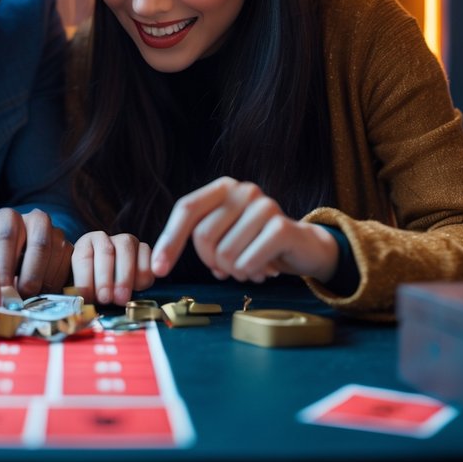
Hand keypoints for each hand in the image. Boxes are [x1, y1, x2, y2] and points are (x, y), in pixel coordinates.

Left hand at [0, 208, 71, 296]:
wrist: (16, 262)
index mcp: (8, 217)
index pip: (6, 236)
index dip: (4, 266)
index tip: (1, 290)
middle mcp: (35, 218)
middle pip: (39, 244)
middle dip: (30, 276)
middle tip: (22, 298)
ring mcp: (56, 231)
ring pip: (57, 255)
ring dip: (45, 282)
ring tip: (31, 302)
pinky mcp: (69, 247)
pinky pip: (68, 264)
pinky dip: (57, 284)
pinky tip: (43, 297)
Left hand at [71, 231, 153, 305]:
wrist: (112, 286)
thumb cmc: (94, 288)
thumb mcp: (83, 289)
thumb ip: (81, 293)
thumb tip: (79, 303)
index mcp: (84, 245)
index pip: (82, 257)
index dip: (84, 278)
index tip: (87, 297)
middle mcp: (104, 239)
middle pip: (105, 251)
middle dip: (105, 279)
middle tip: (105, 299)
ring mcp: (126, 241)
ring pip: (126, 249)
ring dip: (124, 277)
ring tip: (122, 299)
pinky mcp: (144, 249)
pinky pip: (146, 256)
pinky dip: (143, 273)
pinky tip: (138, 289)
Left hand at [150, 177, 339, 283]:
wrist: (304, 246)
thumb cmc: (256, 242)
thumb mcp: (225, 235)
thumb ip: (201, 242)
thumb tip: (163, 263)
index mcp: (223, 188)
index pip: (186, 209)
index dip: (169, 240)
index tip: (158, 269)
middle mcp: (242, 190)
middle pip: (203, 236)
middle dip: (212, 262)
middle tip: (228, 268)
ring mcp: (264, 205)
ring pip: (225, 253)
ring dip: (235, 271)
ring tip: (250, 267)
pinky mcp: (281, 226)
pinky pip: (247, 261)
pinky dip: (250, 273)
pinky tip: (265, 270)